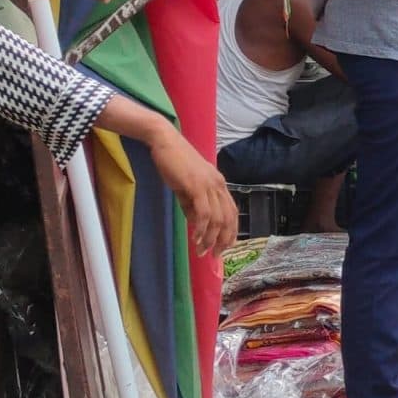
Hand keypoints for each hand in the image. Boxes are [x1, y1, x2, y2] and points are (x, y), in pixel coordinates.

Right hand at [146, 123, 238, 256]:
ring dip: (211, 238)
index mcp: (219, 184)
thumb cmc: (174, 163)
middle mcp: (219, 185)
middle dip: (223, 240)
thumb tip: (196, 225)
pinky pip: (205, 212)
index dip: (230, 232)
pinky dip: (202, 228)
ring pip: (218, 219)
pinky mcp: (197, 185)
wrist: (164, 142)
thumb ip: (192, 206)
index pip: (232, 212)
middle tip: (214, 256)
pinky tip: (196, 238)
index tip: (223, 247)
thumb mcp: (185, 188)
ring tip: (202, 251)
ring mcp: (209, 185)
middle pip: (229, 219)